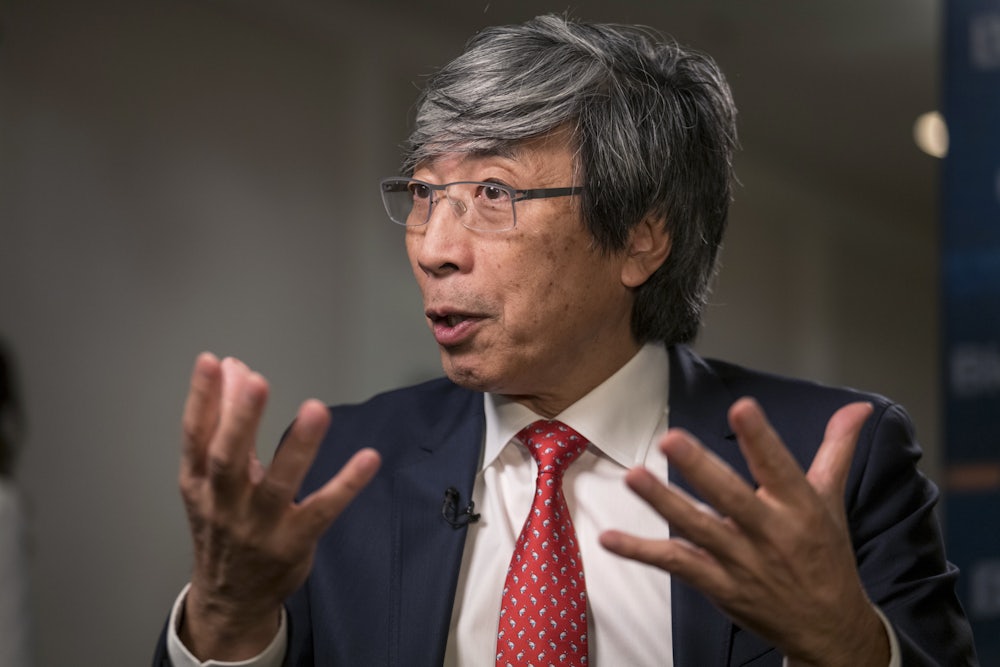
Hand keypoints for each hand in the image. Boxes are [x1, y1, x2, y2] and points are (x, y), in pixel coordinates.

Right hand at [178, 353, 380, 659]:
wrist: (230, 598)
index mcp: (199, 482)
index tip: (213, 362)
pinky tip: (368, 458)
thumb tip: (232, 367)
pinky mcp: (294, 542)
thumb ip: (225, 422)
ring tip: (315, 410)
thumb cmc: (223, 524)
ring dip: (298, 447)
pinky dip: (346, 485)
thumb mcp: (212, 477)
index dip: (202, 399)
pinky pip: (323, 511)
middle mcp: (225, 503)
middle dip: (241, 419)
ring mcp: (260, 526)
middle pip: (228, 459)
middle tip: (256, 381)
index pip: (196, 436)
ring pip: (278, 485)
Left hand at [600, 398, 888, 666]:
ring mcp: (741, 562)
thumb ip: (837, 448)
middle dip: (701, 467)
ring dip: (664, 502)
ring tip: (634, 476)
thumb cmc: (825, 555)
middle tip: (672, 439)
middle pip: (731, 496)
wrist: (829, 628)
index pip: (778, 466)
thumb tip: (858, 407)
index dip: (760, 438)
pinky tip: (611, 539)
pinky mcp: (719, 585)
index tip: (742, 408)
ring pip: (698, 528)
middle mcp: (769, 532)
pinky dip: (642, 552)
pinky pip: (676, 564)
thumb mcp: (832, 499)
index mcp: (799, 506)